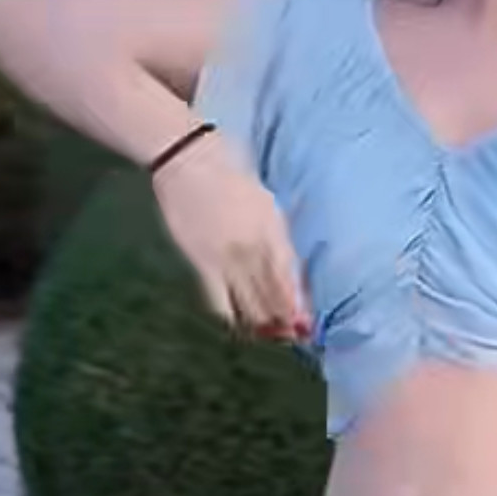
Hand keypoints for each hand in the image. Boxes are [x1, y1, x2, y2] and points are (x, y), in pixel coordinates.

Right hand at [151, 131, 310, 341]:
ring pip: (250, 304)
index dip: (298, 305)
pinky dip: (231, 316)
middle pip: (273, 297)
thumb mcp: (267, 204)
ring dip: (262, 325)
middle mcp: (254, 248)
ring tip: (269, 336)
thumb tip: (288, 272)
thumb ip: (278, 239)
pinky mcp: (201, 262)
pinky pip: (219, 300)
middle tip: (291, 337)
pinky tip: (238, 325)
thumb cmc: (232, 175)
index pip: (290, 278)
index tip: (307, 324)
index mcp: (274, 231)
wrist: (189, 158)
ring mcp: (227, 258)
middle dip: (284, 321)